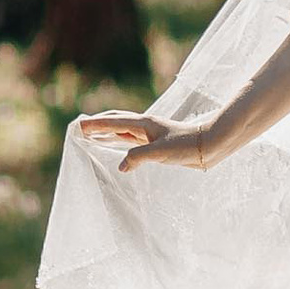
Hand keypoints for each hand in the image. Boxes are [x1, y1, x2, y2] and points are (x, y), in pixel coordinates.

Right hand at [78, 109, 211, 173]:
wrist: (210, 145)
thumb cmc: (187, 145)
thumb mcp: (162, 152)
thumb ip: (139, 157)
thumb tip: (121, 166)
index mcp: (144, 124)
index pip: (114, 123)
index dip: (95, 125)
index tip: (78, 126)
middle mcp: (145, 126)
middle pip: (116, 122)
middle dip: (98, 125)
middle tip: (81, 129)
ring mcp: (151, 134)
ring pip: (123, 130)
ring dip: (107, 132)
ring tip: (93, 135)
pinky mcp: (157, 143)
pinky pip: (131, 140)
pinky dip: (119, 141)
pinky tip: (118, 148)